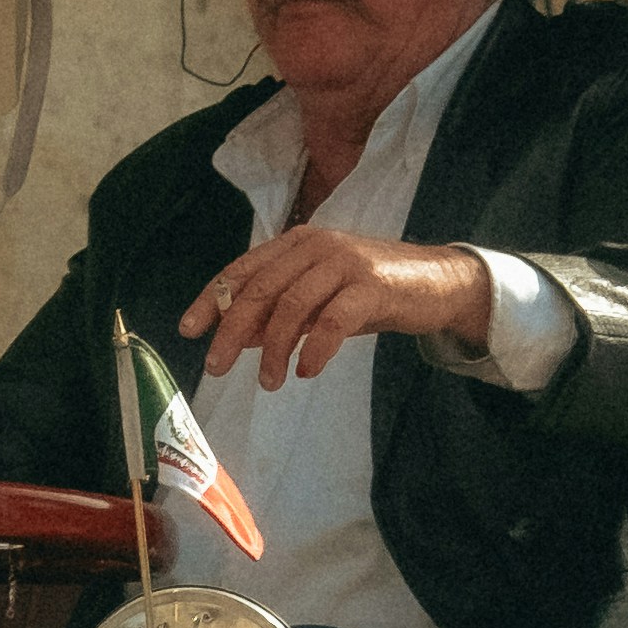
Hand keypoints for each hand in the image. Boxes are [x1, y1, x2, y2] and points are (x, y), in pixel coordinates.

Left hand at [181, 233, 494, 391]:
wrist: (439, 283)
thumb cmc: (373, 292)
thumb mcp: (320, 300)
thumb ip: (281, 313)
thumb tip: (238, 337)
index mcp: (296, 244)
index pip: (243, 271)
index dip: (212, 300)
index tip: (189, 330)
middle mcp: (316, 246)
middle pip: (261, 289)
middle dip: (232, 330)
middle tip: (217, 367)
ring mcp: (345, 263)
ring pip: (292, 306)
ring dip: (274, 349)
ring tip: (271, 383)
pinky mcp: (372, 286)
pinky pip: (333, 320)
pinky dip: (314, 348)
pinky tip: (306, 371)